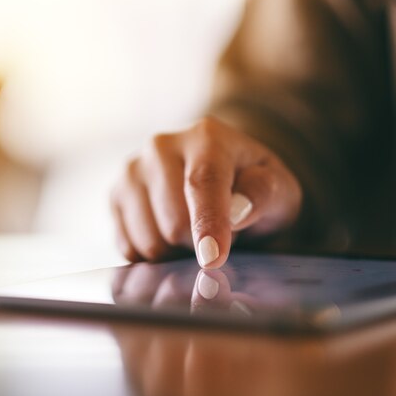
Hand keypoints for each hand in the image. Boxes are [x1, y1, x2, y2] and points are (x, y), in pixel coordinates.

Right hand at [111, 116, 301, 267]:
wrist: (219, 179)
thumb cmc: (253, 188)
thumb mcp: (279, 190)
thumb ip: (264, 194)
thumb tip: (237, 210)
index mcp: (206, 137)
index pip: (202, 183)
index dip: (208, 224)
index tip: (213, 258)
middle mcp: (161, 146)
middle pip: (174, 222)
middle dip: (200, 243)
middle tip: (219, 233)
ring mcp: (132, 171)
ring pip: (149, 240)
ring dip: (177, 252)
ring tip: (193, 231)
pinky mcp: (115, 196)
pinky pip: (130, 248)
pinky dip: (154, 256)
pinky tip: (169, 236)